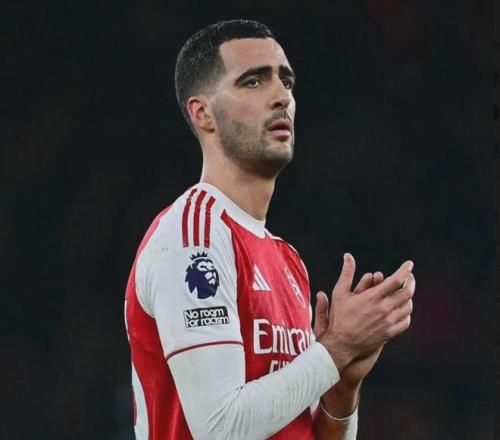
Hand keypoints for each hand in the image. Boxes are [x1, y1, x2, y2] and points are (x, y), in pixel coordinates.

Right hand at [316, 253, 414, 371]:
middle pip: (407, 292)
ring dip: (408, 297)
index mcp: (373, 297)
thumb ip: (346, 272)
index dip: (405, 270)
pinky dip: (406, 313)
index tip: (409, 264)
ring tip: (404, 292)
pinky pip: (406, 321)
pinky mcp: (390, 333)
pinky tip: (401, 309)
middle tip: (409, 277)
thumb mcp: (340, 292)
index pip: (396, 280)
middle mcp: (383, 309)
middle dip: (411, 281)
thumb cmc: (339, 316)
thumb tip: (348, 256)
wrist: (342, 343)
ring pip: (408, 307)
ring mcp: (388, 322)